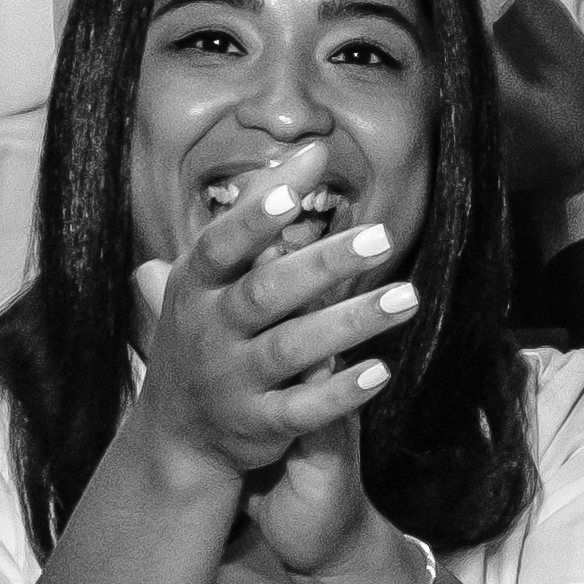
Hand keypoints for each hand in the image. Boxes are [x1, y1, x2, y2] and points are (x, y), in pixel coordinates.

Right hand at [134, 174, 424, 507]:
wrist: (177, 434)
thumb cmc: (208, 330)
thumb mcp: (212, 275)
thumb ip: (260, 215)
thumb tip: (313, 149)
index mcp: (196, 286)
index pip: (221, 245)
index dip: (255, 219)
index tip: (296, 191)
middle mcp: (209, 331)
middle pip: (266, 293)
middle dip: (322, 264)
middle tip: (383, 236)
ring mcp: (232, 381)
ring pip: (291, 350)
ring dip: (350, 322)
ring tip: (406, 297)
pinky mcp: (258, 425)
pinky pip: (301, 410)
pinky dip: (339, 394)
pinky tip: (380, 371)